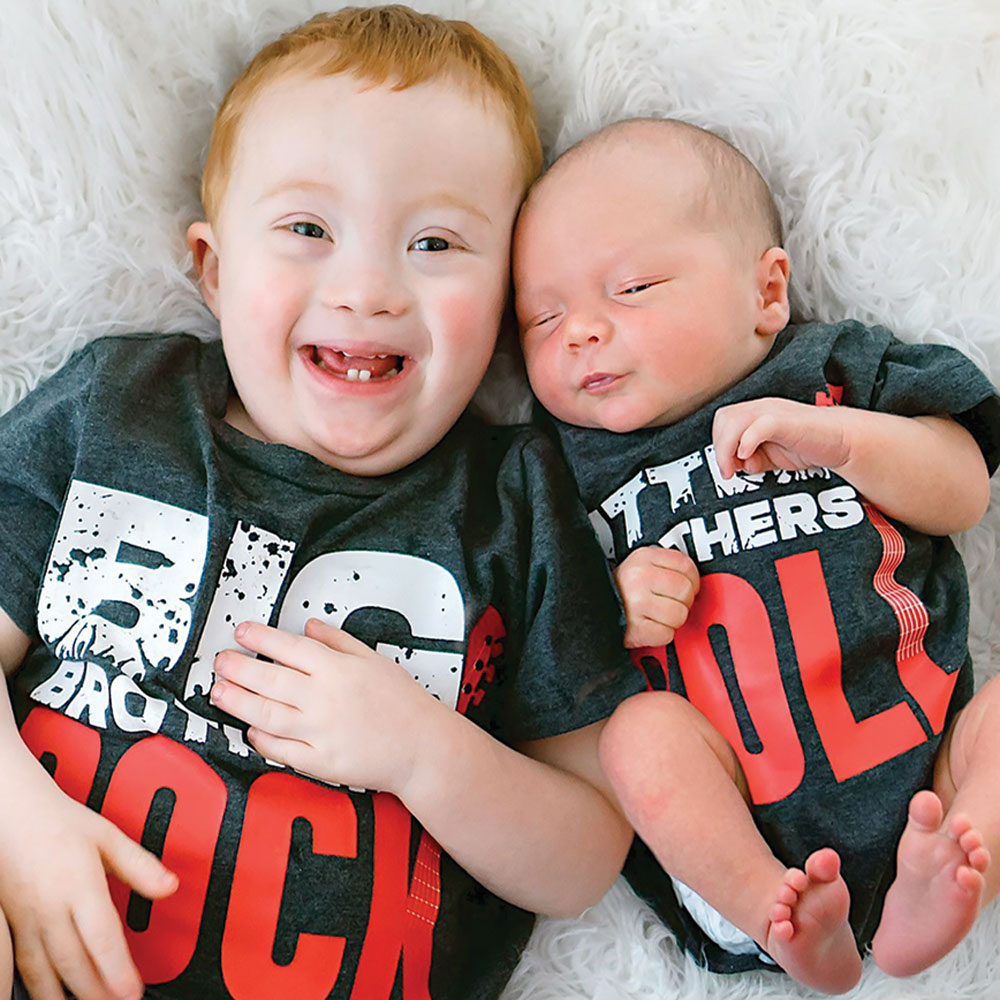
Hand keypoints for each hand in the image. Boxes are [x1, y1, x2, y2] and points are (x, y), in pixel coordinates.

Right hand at [0, 754, 176, 999]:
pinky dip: (33, 987)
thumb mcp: (107, 836)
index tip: (133, 993)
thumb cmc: (57, 821)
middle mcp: (50, 907)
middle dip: (97, 993)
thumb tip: (170, 886)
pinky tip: (44, 997)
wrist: (10, 811)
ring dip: (65, 997)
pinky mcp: (7, 925)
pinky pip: (20, 964)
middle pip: (74, 962)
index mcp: (78, 884)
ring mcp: (25, 919)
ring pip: (44, 971)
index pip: (102, 937)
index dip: (118, 971)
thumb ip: (140, 865)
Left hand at [211, 619, 439, 793]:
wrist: (423, 747)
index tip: (242, 633)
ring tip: (220, 692)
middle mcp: (324, 699)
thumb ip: (338, 641)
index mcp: (338, 669)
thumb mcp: (374, 659)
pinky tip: (250, 728)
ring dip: (237, 702)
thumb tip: (310, 627)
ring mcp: (319, 731)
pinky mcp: (319, 761)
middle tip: (221, 661)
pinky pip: (280, 749)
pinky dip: (260, 738)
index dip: (260, 638)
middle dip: (237, 668)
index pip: (288, 647)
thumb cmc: (403, 704)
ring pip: (265, 714)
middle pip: (268, 680)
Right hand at [614, 546, 699, 647]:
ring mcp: (636, 603)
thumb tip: (694, 580)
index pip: (686, 565)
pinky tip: (649, 627)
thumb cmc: (618, 591)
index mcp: (643, 558)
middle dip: (682, 602)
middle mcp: (639, 577)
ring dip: (672, 621)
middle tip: (670, 604)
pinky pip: (666, 634)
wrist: (590, 609)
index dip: (692, 580)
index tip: (687, 586)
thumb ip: (665, 567)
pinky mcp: (635, 628)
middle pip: (685, 591)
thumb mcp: (639, 566)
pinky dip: (661, 635)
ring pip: (679, 615)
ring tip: (657, 616)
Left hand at [712, 397, 851, 479]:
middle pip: (723, 418)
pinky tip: (749, 456)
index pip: (723, 421)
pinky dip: (747, 441)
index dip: (719, 445)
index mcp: (756, 414)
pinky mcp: (786, 421)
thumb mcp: (772, 457)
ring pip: (734, 420)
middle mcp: (762, 408)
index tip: (727, 469)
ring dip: (728, 448)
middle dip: (720, 448)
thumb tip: (738, 467)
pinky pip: (758, 425)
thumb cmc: (810, 445)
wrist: (843, 440)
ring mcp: (774, 412)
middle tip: (730, 472)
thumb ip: (753, 460)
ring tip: (738, 469)